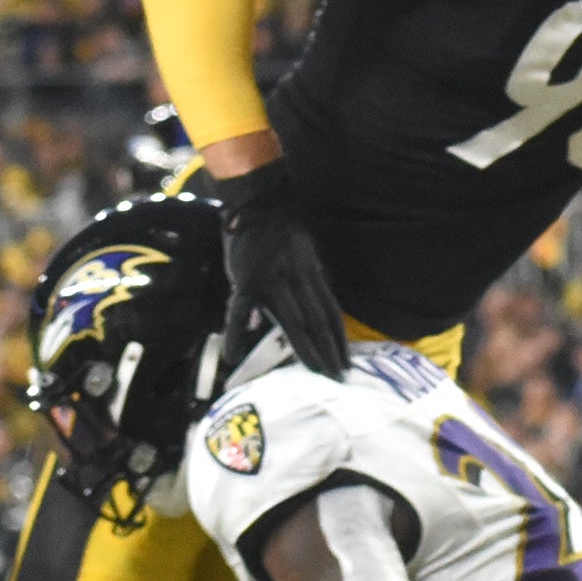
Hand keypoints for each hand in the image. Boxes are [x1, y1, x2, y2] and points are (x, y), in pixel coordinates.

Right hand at [217, 156, 349, 379]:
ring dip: (305, 350)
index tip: (348, 361)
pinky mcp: (246, 281)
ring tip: (314, 373)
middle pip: (318, 322)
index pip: (331, 313)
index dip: (340, 339)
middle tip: (339, 377)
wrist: (259, 203)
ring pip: (292, 322)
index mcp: (312, 275)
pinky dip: (236, 333)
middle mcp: (298, 281)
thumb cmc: (280, 230)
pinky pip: (239, 311)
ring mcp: (272, 282)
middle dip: (330, 351)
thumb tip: (305, 312)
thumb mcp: (304, 255)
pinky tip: (234, 355)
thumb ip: (305, 283)